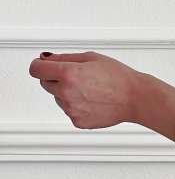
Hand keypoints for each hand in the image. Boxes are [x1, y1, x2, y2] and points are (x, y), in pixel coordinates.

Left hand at [28, 51, 142, 128]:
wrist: (134, 98)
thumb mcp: (91, 58)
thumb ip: (65, 58)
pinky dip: (76, 105)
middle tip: (76, 76)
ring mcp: (71, 109)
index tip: (42, 65)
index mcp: (68, 74)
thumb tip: (47, 59)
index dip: (39, 65)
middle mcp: (66, 92)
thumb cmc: (118, 77)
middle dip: (55, 78)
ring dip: (66, 92)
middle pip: (45, 83)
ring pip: (57, 98)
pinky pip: (69, 110)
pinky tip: (92, 100)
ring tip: (90, 89)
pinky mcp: (77, 120)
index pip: (36, 70)